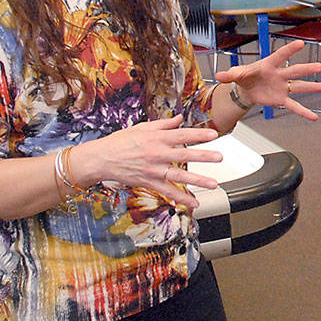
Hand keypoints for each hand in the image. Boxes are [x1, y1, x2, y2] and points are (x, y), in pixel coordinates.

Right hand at [82, 115, 224, 208]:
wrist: (101, 159)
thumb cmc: (120, 142)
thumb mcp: (142, 127)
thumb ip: (163, 124)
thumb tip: (179, 119)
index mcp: (157, 138)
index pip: (182, 135)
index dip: (199, 135)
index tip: (213, 135)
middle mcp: (157, 153)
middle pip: (184, 155)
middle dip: (203, 156)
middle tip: (219, 157)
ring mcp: (153, 169)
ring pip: (179, 176)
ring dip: (197, 180)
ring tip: (213, 183)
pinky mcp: (148, 182)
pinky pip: (167, 191)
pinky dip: (181, 198)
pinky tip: (193, 202)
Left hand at [215, 39, 320, 120]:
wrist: (246, 89)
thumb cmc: (244, 77)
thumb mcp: (236, 74)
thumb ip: (230, 74)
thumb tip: (219, 75)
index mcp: (269, 65)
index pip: (280, 55)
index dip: (290, 49)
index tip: (300, 44)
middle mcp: (279, 75)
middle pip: (294, 71)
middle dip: (306, 69)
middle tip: (319, 66)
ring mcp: (282, 87)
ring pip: (298, 87)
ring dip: (310, 87)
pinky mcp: (281, 99)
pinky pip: (293, 106)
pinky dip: (303, 112)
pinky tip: (313, 117)